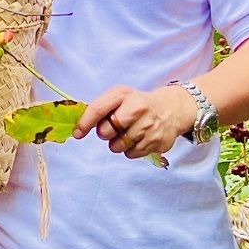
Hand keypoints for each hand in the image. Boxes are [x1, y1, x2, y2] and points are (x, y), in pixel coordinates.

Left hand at [73, 85, 197, 160]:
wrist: (171, 109)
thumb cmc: (138, 104)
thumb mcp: (121, 98)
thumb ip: (102, 109)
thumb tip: (80, 127)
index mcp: (123, 95)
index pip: (98, 109)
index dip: (85, 123)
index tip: (77, 133)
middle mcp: (137, 108)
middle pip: (106, 131)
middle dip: (105, 134)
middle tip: (114, 129)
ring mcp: (148, 126)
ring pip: (118, 146)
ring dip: (118, 144)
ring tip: (128, 134)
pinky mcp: (156, 142)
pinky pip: (131, 154)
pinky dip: (130, 150)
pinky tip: (139, 139)